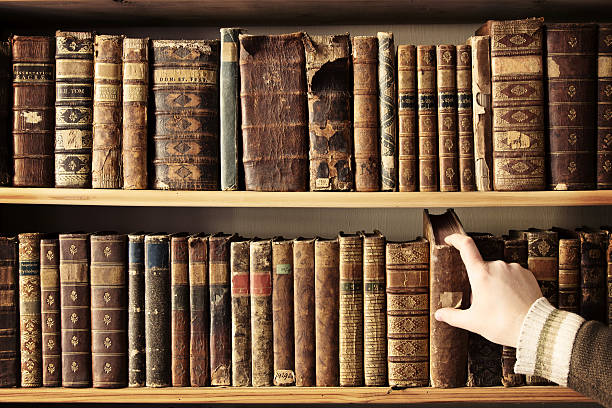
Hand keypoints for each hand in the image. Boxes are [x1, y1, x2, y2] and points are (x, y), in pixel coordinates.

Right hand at [434, 233, 542, 347]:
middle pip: (481, 268)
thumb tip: (439, 315)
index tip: (450, 240)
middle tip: (483, 302)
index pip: (465, 246)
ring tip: (501, 305)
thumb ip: (453, 316)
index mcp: (481, 274)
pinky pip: (513, 275)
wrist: (535, 328)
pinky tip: (512, 301)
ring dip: (495, 283)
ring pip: (498, 272)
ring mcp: (514, 268)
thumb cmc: (504, 324)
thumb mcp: (473, 322)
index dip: (456, 239)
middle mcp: (497, 266)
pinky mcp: (527, 274)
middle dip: (479, 282)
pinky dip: (509, 285)